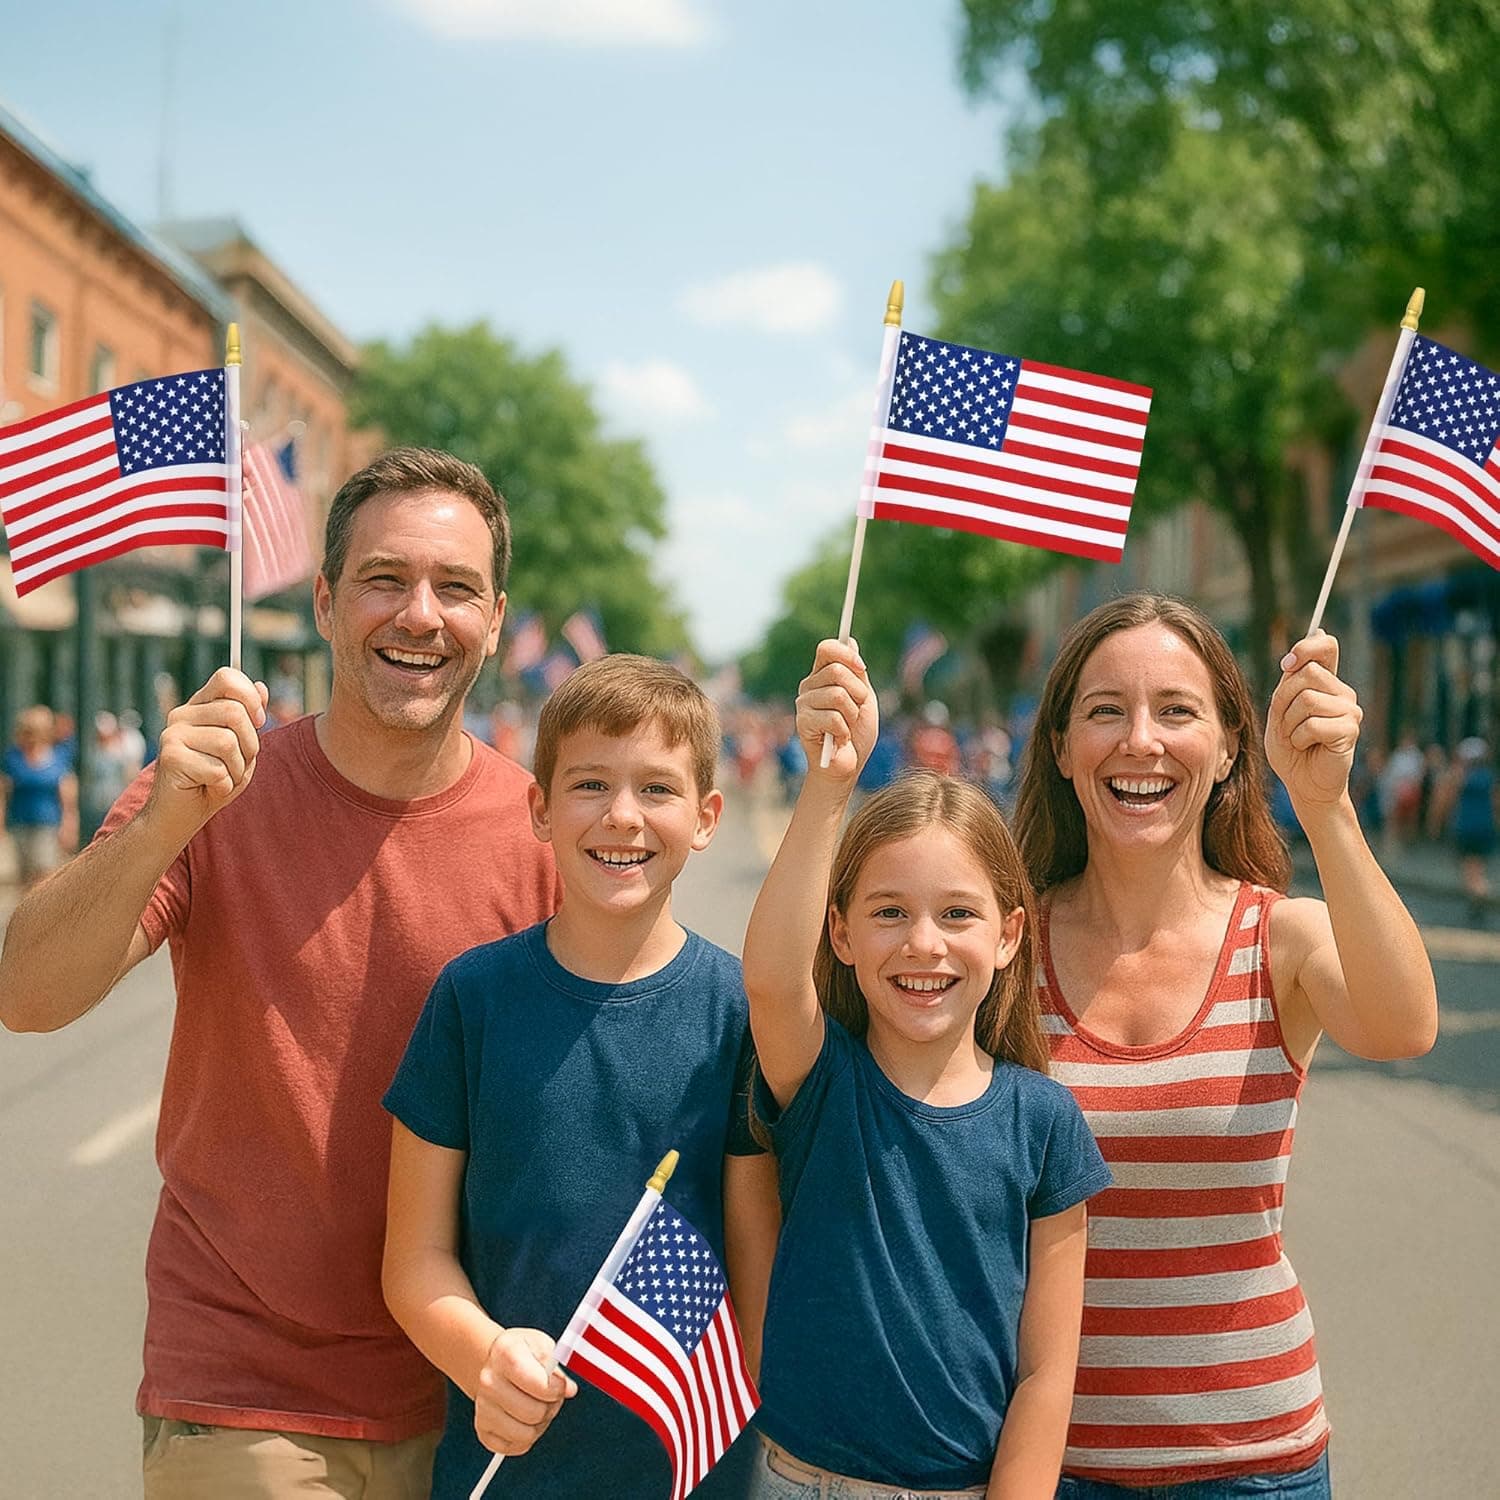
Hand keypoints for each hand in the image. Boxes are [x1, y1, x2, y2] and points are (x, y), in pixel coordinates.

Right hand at [145, 668, 268, 838]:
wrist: (180, 817)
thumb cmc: (215, 781)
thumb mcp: (242, 748)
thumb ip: (251, 718)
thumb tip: (262, 687)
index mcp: (200, 706)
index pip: (226, 677)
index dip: (251, 697)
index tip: (259, 721)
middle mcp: (182, 714)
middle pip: (235, 712)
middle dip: (251, 745)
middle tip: (238, 764)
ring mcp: (172, 734)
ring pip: (228, 742)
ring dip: (237, 769)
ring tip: (222, 778)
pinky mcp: (170, 757)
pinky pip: (217, 768)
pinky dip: (224, 785)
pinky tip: (209, 788)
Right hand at [474, 1327, 576, 1456]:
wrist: (498, 1363)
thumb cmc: (524, 1353)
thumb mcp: (543, 1345)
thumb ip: (558, 1367)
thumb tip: (569, 1390)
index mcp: (505, 1353)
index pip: (539, 1384)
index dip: (557, 1390)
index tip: (561, 1385)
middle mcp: (489, 1380)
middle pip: (535, 1413)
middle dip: (551, 1406)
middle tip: (549, 1395)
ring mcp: (483, 1407)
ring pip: (527, 1435)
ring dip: (541, 1424)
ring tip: (537, 1405)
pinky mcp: (483, 1430)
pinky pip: (517, 1447)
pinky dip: (527, 1438)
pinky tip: (524, 1419)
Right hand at [798, 639, 877, 783]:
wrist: (847, 767)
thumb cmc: (856, 734)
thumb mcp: (864, 699)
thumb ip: (857, 673)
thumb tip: (850, 640)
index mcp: (822, 676)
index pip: (826, 649)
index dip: (846, 654)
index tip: (862, 667)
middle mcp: (809, 687)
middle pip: (837, 670)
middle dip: (858, 692)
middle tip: (857, 710)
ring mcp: (804, 704)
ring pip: (838, 695)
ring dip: (852, 715)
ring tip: (847, 727)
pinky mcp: (802, 723)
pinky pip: (834, 717)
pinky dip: (844, 731)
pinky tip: (839, 739)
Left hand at [1265, 632, 1360, 810]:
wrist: (1302, 783)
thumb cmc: (1290, 747)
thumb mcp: (1281, 709)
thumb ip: (1292, 679)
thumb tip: (1318, 632)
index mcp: (1325, 682)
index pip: (1326, 646)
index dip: (1305, 648)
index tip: (1286, 665)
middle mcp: (1342, 692)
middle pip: (1306, 674)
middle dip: (1283, 699)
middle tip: (1285, 722)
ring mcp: (1350, 710)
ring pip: (1306, 700)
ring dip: (1289, 723)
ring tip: (1297, 738)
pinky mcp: (1350, 730)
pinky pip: (1312, 724)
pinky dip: (1299, 738)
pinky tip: (1306, 747)